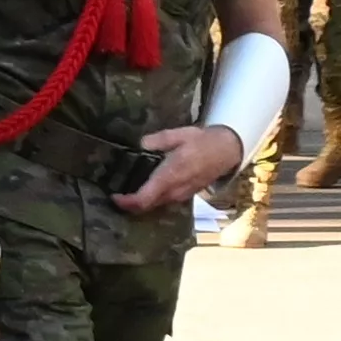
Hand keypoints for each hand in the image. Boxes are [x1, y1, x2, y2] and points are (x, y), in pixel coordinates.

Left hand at [119, 120, 249, 217]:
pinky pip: (164, 201)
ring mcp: (182, 195)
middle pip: (147, 205)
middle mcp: (175, 190)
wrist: (227, 150)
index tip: (113, 196)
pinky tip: (144, 186)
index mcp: (171, 176)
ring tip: (126, 189)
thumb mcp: (180, 134)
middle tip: (115, 192)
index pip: (145, 198)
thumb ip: (159, 140)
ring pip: (156, 204)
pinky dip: (152, 198)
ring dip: (141, 201)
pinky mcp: (186, 195)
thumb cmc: (202, 141)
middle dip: (130, 203)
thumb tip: (142, 144)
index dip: (127, 202)